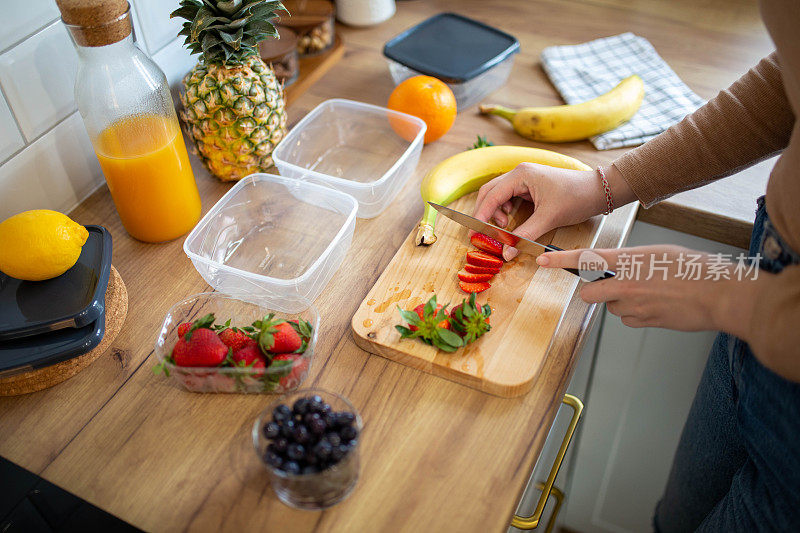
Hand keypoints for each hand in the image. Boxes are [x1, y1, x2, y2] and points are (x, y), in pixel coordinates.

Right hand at [472, 163, 635, 259]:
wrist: (599, 191)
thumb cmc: (576, 198)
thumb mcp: (548, 219)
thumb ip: (524, 235)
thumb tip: (506, 253)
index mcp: (521, 175)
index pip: (491, 195)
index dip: (480, 215)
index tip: (474, 232)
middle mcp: (519, 173)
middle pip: (489, 192)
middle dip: (483, 213)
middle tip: (481, 232)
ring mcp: (524, 178)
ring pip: (497, 194)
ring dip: (495, 211)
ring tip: (502, 226)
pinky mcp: (530, 185)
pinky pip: (509, 196)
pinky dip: (504, 209)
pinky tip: (510, 219)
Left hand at [536, 245, 758, 334]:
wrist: (720, 294)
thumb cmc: (694, 269)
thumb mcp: (658, 253)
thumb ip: (631, 260)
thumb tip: (616, 268)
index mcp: (630, 259)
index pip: (586, 258)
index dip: (561, 260)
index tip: (543, 261)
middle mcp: (627, 282)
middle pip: (590, 293)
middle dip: (596, 292)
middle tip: (617, 286)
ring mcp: (634, 304)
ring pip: (612, 307)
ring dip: (623, 302)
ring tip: (653, 294)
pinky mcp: (644, 321)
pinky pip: (628, 319)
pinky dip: (638, 315)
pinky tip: (658, 306)